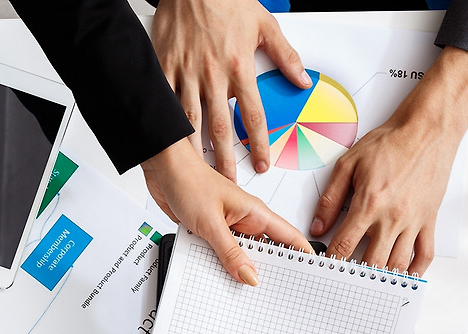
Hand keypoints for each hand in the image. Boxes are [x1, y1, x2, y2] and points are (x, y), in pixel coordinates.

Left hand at [143, 139, 311, 284]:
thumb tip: (250, 276)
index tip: (311, 277)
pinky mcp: (210, 231)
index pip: (289, 237)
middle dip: (267, 271)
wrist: (163, 169)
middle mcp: (245, 220)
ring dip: (238, 269)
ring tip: (242, 291)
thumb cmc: (189, 181)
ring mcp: (227, 227)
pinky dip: (219, 265)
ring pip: (241, 255)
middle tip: (270, 296)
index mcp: (256, 213)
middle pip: (265, 252)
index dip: (303, 257)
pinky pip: (220, 254)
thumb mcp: (211, 223)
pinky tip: (216, 277)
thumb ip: (230, 252)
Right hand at [152, 0, 308, 179]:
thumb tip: (302, 80)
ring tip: (198, 173)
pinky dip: (166, 126)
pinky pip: (165, 103)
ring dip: (196, 152)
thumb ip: (285, 56)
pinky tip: (168, 145)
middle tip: (228, 181)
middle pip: (221, 128)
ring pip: (191, 122)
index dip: (259, 143)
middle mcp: (213, 75)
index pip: (253, 115)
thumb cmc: (225, 0)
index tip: (261, 164)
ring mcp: (187, 74)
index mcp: (239, 66)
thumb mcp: (265, 24)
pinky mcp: (165, 69)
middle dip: (226, 160)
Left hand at [313, 47, 467, 274]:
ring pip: (397, 264)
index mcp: (368, 204)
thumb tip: (318, 226)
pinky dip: (415, 270)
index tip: (326, 268)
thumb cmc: (390, 143)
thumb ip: (330, 199)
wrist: (427, 130)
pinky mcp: (429, 219)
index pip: (344, 245)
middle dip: (355, 273)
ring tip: (369, 280)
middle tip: (346, 278)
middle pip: (371, 262)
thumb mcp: (348, 164)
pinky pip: (425, 254)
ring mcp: (413, 221)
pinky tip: (403, 275)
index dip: (332, 260)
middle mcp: (392, 217)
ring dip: (382, 276)